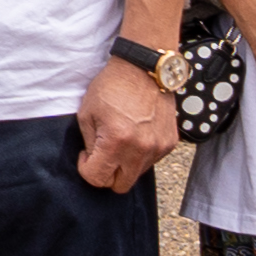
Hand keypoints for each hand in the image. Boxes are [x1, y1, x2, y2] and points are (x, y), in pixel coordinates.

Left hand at [70, 48, 179, 198]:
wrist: (144, 69)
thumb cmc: (112, 86)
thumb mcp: (87, 112)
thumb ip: (88, 142)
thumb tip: (91, 160)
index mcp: (116, 142)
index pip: (98, 179)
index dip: (86, 169)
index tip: (86, 155)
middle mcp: (140, 149)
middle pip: (120, 186)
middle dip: (106, 174)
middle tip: (101, 153)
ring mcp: (158, 148)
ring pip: (136, 174)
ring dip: (124, 164)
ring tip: (119, 138)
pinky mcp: (170, 143)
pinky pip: (151, 161)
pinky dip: (140, 154)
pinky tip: (135, 134)